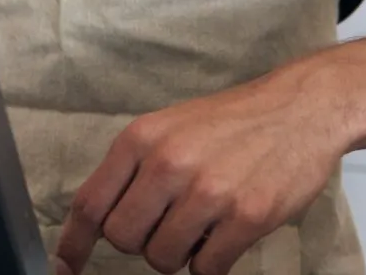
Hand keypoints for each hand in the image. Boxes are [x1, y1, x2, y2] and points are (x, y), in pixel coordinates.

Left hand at [52, 68, 352, 274]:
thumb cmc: (231, 123)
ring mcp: (208, 191)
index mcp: (141, 138)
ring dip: (179, 254)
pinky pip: (207, 268)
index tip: (64, 266)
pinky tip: (225, 235)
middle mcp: (168, 163)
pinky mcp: (246, 215)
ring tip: (202, 225)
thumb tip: (99, 220)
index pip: (90, 203)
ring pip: (162, 259)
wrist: (300, 108)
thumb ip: (133, 169)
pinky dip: (213, 262)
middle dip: (142, 242)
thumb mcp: (169, 128)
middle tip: (168, 225)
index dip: (73, 243)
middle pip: (123, 239)